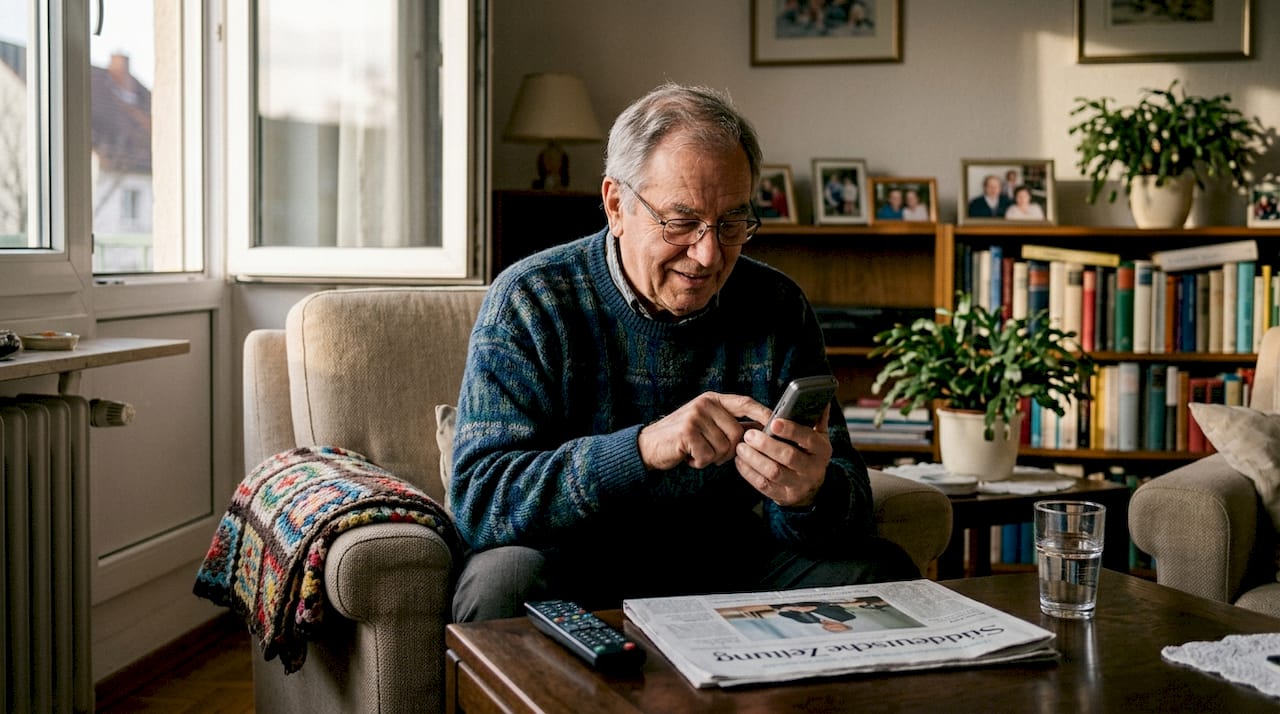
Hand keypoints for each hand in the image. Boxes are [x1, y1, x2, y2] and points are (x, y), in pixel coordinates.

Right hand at [637, 393, 772, 470]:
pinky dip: (700, 462)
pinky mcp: (687, 432)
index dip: (762, 413)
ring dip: (712, 457)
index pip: (745, 403)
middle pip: (737, 433)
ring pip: (724, 447)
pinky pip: (709, 456)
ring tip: (697, 452)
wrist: (649, 446)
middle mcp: (705, 404)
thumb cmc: (682, 438)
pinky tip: (689, 456)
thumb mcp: (706, 424)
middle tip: (710, 452)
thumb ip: (729, 423)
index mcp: (713, 399)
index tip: (776, 423)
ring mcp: (695, 416)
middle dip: (728, 451)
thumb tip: (761, 430)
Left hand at [735, 406, 831, 507]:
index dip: (791, 430)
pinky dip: (749, 473)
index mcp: (822, 450)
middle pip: (789, 457)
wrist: (811, 489)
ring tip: (741, 447)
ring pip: (774, 472)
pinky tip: (740, 461)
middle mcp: (812, 469)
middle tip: (749, 434)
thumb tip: (821, 398)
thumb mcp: (819, 438)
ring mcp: (798, 485)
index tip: (773, 422)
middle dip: (767, 444)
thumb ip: (818, 419)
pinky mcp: (783, 496)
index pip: (808, 439)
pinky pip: (763, 485)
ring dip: (754, 459)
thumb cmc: (810, 455)